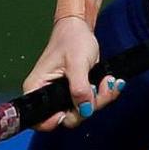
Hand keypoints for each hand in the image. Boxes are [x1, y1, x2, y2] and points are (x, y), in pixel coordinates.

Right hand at [25, 14, 116, 130]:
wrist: (79, 28)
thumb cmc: (72, 40)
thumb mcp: (76, 63)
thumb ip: (79, 88)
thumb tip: (85, 110)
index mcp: (37, 88)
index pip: (41, 120)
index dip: (59, 120)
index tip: (78, 107)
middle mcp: (47, 96)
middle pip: (69, 118)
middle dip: (90, 105)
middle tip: (102, 86)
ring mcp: (62, 96)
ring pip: (83, 111)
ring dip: (100, 98)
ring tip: (108, 80)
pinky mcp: (75, 93)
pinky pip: (91, 103)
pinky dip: (103, 95)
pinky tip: (110, 82)